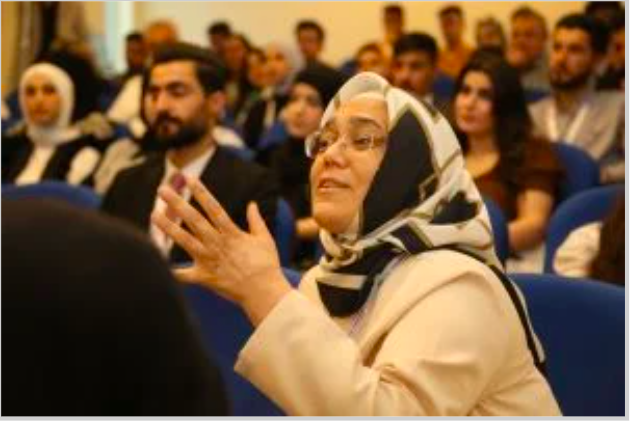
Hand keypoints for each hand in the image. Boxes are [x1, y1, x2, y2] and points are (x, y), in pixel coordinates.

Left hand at [151, 177, 291, 324]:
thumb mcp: (264, 239)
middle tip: (162, 189)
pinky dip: (171, 271)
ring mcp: (209, 260)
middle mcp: (218, 244)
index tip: (189, 178)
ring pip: (185, 241)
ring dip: (169, 228)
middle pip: (194, 220)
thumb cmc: (267, 265)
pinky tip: (155, 263)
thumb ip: (256, 221)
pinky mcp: (205, 277)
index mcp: (232, 233)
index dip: (201, 192)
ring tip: (153, 215)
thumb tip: (252, 204)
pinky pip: (184, 275)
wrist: (264, 292)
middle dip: (178, 203)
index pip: (213, 208)